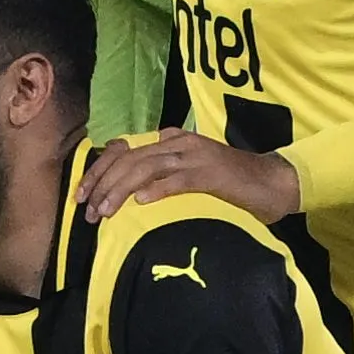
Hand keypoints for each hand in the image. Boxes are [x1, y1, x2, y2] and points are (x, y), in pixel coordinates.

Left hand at [76, 131, 298, 225]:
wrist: (273, 182)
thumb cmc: (229, 184)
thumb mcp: (189, 172)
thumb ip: (162, 172)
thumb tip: (129, 190)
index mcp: (170, 141)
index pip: (122, 151)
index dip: (97, 172)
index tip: (79, 196)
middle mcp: (179, 143)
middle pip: (128, 160)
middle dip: (103, 186)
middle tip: (89, 212)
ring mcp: (196, 156)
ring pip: (146, 168)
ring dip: (121, 191)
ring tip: (105, 212)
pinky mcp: (211, 173)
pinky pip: (178, 179)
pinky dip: (157, 190)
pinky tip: (141, 203)